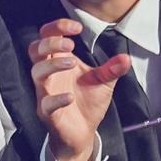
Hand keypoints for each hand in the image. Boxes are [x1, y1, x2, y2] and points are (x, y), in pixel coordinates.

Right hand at [27, 19, 129, 160]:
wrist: (83, 133)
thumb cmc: (87, 103)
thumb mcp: (103, 82)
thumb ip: (112, 69)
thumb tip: (125, 57)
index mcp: (59, 62)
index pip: (47, 36)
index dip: (57, 27)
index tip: (77, 28)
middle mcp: (49, 75)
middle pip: (35, 49)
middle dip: (50, 42)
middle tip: (71, 44)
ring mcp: (46, 93)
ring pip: (37, 72)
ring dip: (52, 64)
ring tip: (72, 63)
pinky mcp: (47, 113)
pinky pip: (45, 103)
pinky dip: (56, 99)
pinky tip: (70, 97)